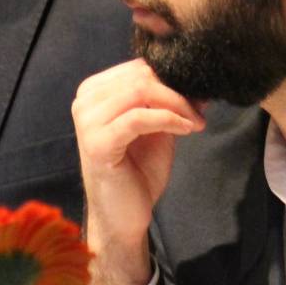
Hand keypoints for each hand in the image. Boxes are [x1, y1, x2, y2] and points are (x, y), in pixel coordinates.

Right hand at [72, 58, 203, 284]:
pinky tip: (186, 130)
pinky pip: (139, 117)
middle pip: (141, 75)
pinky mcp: (97, 143)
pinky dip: (169, 119)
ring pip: (141, 91)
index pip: (138, 67)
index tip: (198, 97)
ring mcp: (87, 121)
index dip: (172, 77)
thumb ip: (170, 102)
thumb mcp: (158, 128)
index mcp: (94, 92)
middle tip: (200, 110)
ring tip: (195, 122)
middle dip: (177, 90)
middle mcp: (85, 101)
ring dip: (176, 105)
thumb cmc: (137, 172)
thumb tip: (199, 80)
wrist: (122, 218)